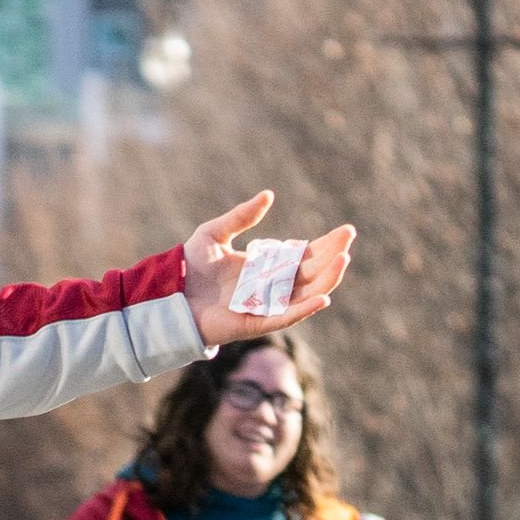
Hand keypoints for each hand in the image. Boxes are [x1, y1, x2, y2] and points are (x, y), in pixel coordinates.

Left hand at [181, 193, 357, 343]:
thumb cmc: (191, 267)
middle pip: (313, 273)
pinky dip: (306, 309)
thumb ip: (241, 217)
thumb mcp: (215, 233)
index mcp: (268, 266)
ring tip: (343, 260)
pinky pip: (287, 317)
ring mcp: (268, 305)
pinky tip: (323, 297)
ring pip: (307, 295)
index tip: (346, 231)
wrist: (170, 294)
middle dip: (332, 255)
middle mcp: (273, 286)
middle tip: (348, 237)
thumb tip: (269, 195)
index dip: (326, 244)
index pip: (306, 255)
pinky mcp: (257, 323)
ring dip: (327, 280)